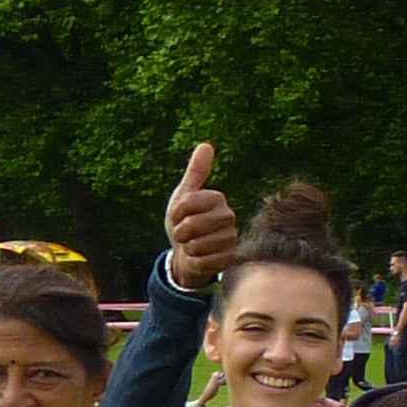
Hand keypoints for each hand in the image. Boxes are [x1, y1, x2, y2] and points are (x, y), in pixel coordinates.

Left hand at [163, 142, 236, 289]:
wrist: (187, 253)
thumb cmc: (184, 223)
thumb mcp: (183, 197)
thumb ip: (195, 173)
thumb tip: (206, 145)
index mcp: (217, 198)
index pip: (186, 203)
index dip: (175, 213)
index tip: (177, 216)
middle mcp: (229, 216)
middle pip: (192, 225)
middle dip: (180, 232)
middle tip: (184, 233)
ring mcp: (231, 237)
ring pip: (197, 245)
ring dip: (188, 248)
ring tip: (192, 245)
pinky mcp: (230, 258)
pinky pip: (204, 261)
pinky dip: (196, 262)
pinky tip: (201, 258)